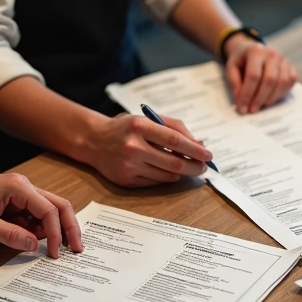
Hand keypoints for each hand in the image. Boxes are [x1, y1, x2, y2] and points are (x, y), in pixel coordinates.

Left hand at [0, 172, 83, 257]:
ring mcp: (20, 193)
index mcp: (18, 187)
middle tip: (77, 249)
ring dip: (54, 230)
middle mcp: (24, 187)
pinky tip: (38, 242)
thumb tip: (34, 245)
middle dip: (69, 228)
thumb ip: (8, 234)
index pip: (50, 210)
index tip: (54, 253)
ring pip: (49, 211)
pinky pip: (34, 215)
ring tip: (56, 250)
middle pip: (58, 206)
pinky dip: (40, 229)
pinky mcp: (14, 202)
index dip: (56, 233)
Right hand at [83, 114, 211, 187]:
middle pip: (174, 163)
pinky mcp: (126, 180)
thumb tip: (199, 144)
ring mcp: (128, 166)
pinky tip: (170, 172)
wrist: (93, 141)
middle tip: (204, 167)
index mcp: (139, 127)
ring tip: (189, 168)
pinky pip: (155, 182)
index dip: (195, 150)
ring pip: (167, 175)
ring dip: (183, 173)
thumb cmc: (126, 128)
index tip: (208, 155)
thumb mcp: (147, 119)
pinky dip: (167, 178)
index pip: (174, 140)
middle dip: (194, 166)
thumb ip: (174, 127)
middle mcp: (133, 147)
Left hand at [223, 34, 297, 113]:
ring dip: (271, 98)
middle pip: (269, 80)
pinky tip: (271, 97)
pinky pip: (290, 82)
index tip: (242, 107)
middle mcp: (272, 54)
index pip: (254, 76)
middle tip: (252, 109)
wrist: (251, 50)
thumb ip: (234, 83)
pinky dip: (281, 93)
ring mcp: (283, 60)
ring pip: (281, 83)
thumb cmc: (241, 61)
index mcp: (256, 51)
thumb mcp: (231, 68)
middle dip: (260, 98)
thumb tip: (240, 99)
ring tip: (260, 105)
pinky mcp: (290, 66)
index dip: (248, 94)